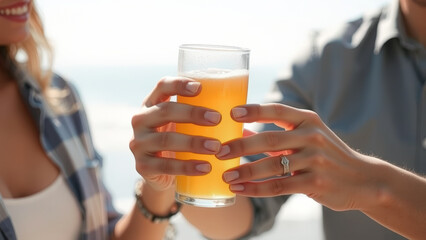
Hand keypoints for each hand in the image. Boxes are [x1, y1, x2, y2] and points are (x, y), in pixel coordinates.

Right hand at [129, 77, 221, 190]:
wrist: (160, 173)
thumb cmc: (180, 140)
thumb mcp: (184, 123)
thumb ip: (202, 114)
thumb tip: (244, 111)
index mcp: (152, 103)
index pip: (162, 86)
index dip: (179, 84)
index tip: (200, 87)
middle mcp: (141, 120)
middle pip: (165, 111)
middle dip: (193, 113)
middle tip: (217, 119)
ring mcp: (139, 143)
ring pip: (165, 140)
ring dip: (193, 142)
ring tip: (216, 147)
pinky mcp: (142, 166)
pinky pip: (165, 166)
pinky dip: (187, 167)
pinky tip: (206, 168)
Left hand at [218, 103, 381, 210]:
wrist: (362, 179)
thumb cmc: (326, 154)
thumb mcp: (307, 136)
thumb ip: (276, 133)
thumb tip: (240, 130)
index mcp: (308, 120)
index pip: (277, 110)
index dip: (254, 110)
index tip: (231, 113)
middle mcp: (312, 137)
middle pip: (270, 139)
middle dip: (241, 146)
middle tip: (219, 151)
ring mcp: (315, 161)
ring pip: (272, 166)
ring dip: (245, 172)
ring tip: (225, 176)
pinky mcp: (315, 183)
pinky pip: (279, 186)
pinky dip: (256, 189)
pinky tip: (240, 189)